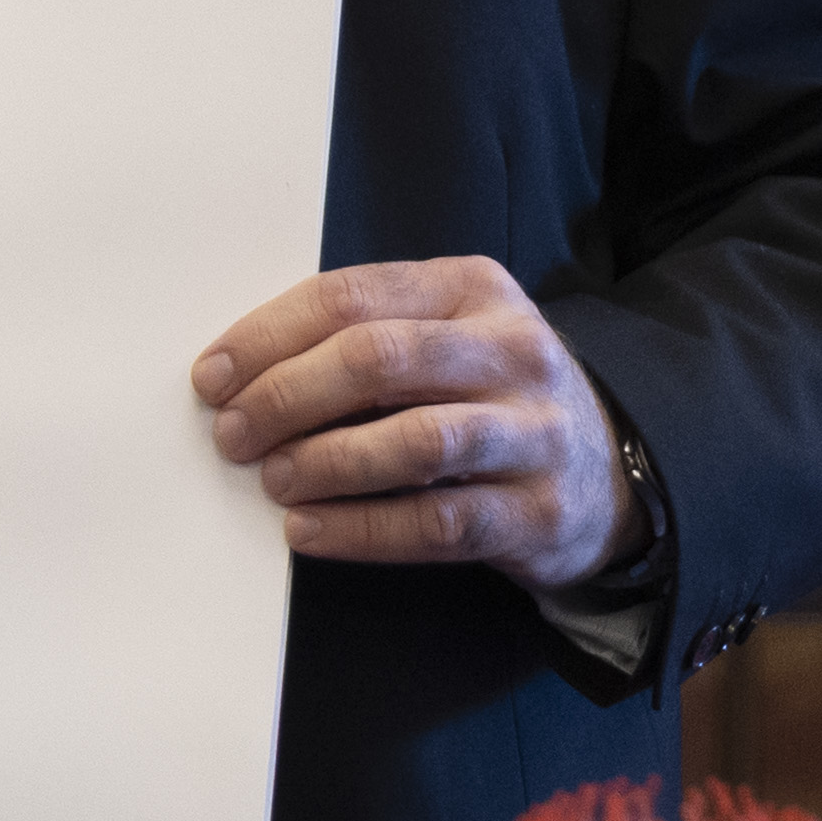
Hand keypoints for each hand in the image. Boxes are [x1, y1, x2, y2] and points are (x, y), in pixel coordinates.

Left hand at [193, 256, 627, 585]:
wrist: (609, 474)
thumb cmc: (488, 396)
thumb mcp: (444, 336)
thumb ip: (362, 337)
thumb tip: (240, 374)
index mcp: (472, 290)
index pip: (351, 296)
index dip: (269, 336)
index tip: (212, 377)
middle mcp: (512, 351)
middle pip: (378, 359)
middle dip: (288, 395)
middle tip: (233, 433)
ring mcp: (534, 432)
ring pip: (414, 440)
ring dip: (325, 461)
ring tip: (273, 480)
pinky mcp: (540, 513)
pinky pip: (438, 522)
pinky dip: (361, 529)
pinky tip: (308, 530)